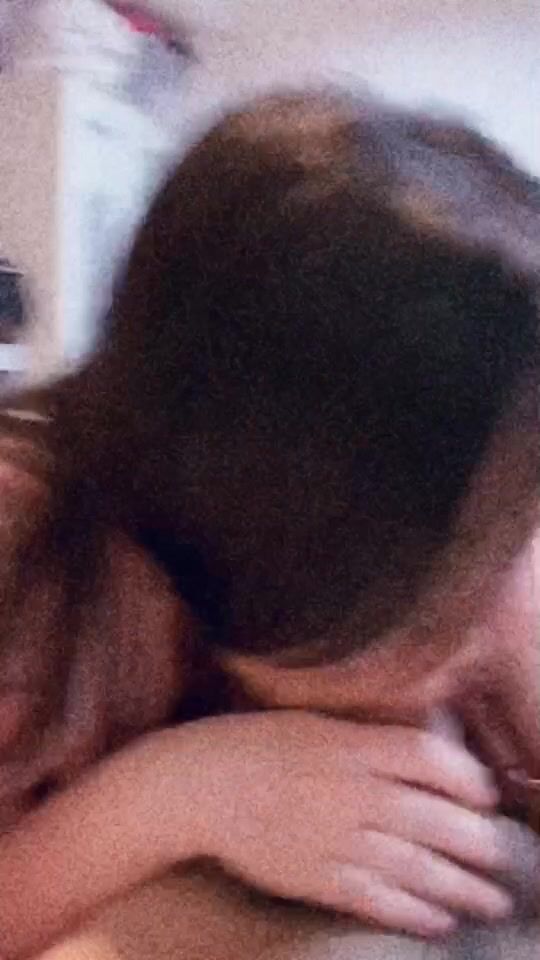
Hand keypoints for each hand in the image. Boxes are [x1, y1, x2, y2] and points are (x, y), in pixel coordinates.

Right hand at [190, 711, 514, 937]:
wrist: (199, 783)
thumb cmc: (258, 744)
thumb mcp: (315, 724)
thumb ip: (367, 740)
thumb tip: (423, 759)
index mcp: (348, 745)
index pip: (424, 755)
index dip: (465, 776)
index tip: (485, 794)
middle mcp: (347, 790)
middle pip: (430, 817)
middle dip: (477, 841)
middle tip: (505, 857)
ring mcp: (332, 836)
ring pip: (412, 866)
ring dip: (461, 888)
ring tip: (492, 902)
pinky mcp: (314, 876)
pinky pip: (374, 899)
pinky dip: (412, 913)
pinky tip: (439, 921)